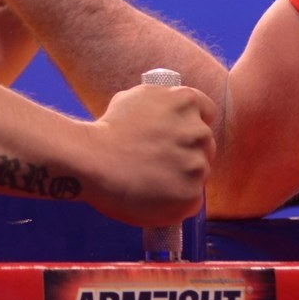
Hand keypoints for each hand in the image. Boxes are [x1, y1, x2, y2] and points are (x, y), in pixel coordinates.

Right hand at [82, 84, 216, 226]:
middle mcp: (199, 132)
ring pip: (198, 174)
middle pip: (204, 145)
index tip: (174, 137)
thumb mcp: (136, 98)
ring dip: (181, 178)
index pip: (206, 112)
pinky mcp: (191, 194)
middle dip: (186, 152)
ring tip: (150, 181)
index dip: (189, 125)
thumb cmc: (108, 130)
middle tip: (157, 162)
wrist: (92, 160)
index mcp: (186, 102)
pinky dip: (176, 201)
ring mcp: (197, 165)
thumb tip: (171, 114)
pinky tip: (154, 196)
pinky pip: (191, 199)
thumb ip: (164, 103)